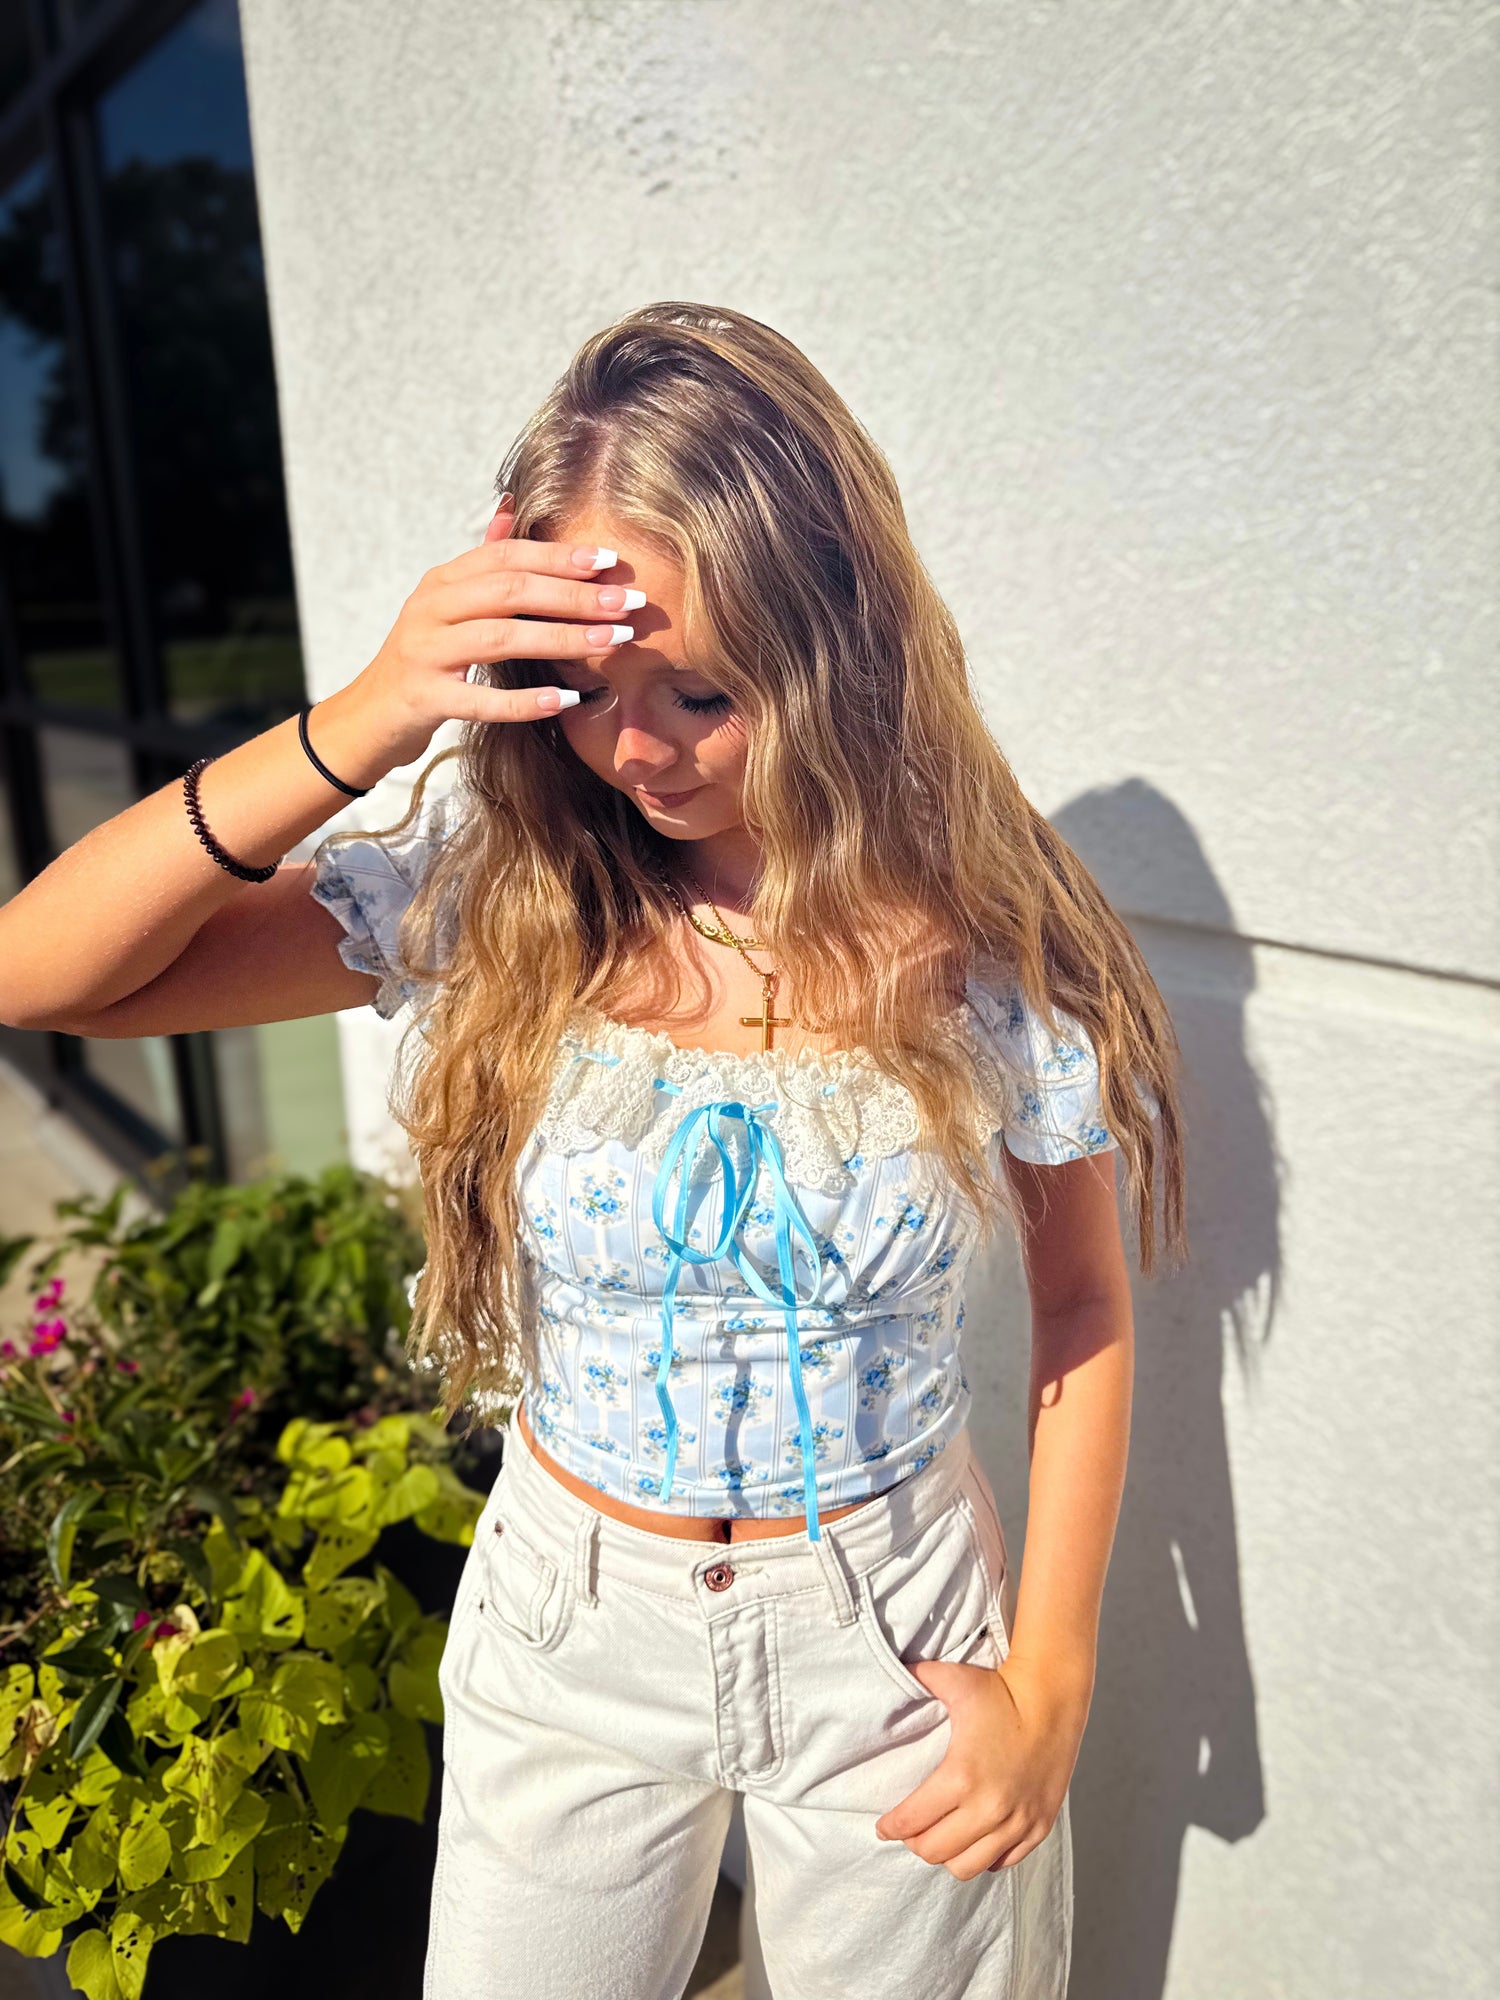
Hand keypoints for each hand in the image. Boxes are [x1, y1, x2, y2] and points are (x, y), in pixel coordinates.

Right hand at [346, 497, 639, 767]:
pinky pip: (480, 700)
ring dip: (562, 638)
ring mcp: (423, 653)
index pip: (506, 557)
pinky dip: (524, 701)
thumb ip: (482, 564)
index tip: (609, 560)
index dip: (558, 556)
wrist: (370, 715)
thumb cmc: (425, 658)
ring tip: (613, 642)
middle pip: (509, 591)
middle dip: (574, 595)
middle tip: (628, 603)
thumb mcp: (447, 605)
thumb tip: (510, 506)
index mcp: (442, 581)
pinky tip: (564, 700)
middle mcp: (429, 608)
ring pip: (498, 639)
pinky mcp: (423, 698)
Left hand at [873, 1653, 1088, 1879]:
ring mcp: (1017, 1821)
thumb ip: (919, 1678)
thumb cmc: (1002, 1690)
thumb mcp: (955, 1680)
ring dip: (948, 1855)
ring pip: (967, 1866)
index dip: (892, 1827)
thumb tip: (897, 1670)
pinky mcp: (1038, 1827)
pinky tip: (974, 1840)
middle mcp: (989, 1807)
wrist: (1054, 1699)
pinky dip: (984, 1857)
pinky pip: (1002, 1862)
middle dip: (915, 1843)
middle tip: (910, 1831)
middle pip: (935, 1851)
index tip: (883, 1827)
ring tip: (941, 1838)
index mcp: (962, 1776)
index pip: (912, 1820)